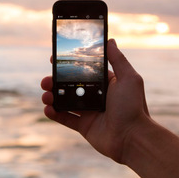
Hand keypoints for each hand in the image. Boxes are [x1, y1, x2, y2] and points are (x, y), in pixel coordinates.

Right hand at [41, 38, 149, 162]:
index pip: (84, 71)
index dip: (69, 65)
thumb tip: (110, 40)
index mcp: (105, 83)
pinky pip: (66, 119)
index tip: (55, 59)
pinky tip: (47, 109)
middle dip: (56, 81)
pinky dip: (55, 114)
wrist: (133, 137)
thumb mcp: (128, 78)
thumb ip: (118, 59)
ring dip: (52, 97)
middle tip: (46, 80)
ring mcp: (89, 111)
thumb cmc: (133, 106)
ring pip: (65, 101)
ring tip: (45, 95)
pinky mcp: (84, 126)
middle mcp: (96, 96)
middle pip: (71, 86)